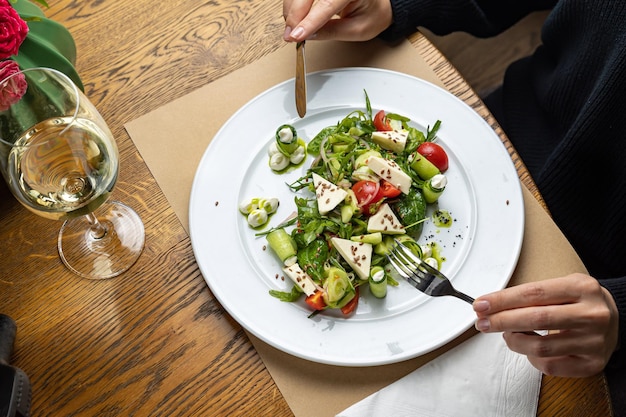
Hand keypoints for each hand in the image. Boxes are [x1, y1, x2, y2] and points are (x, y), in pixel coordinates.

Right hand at [283, 0, 392, 41]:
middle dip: (295, 15)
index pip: (327, 4)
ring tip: (292, 30)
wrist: (377, 5)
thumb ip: (332, 32)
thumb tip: (308, 35)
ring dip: (291, 10)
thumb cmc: (372, 15)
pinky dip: (293, 6)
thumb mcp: (358, 30)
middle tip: (291, 36)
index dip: (308, 21)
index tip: (296, 35)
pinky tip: (295, 18)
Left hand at [473, 273, 619, 376]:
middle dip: (502, 321)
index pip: (533, 293)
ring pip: (540, 347)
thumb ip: (531, 295)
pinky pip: (551, 366)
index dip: (502, 300)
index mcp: (582, 288)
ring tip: (507, 334)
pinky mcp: (592, 363)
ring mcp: (594, 341)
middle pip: (536, 319)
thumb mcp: (562, 286)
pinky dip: (531, 358)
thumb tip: (492, 306)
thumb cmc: (581, 300)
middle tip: (483, 322)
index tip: (481, 305)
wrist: (616, 317)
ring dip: (514, 341)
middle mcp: (592, 314)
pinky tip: (528, 348)